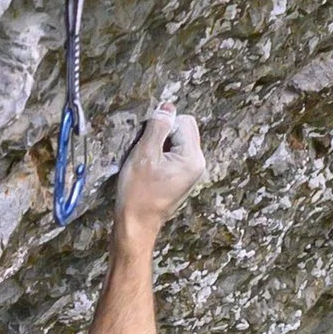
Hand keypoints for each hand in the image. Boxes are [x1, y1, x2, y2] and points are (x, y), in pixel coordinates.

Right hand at [114, 104, 205, 233]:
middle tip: (147, 154)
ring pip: (177, 142)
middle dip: (163, 135)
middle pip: (183, 129)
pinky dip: (160, 157)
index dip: (162, 126)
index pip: (182, 121)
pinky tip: (150, 171)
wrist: (135, 225)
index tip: (148, 145)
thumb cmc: (138, 195)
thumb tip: (167, 107)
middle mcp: (197, 164)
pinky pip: (174, 155)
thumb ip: (158, 127)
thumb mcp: (144, 154)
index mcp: (193, 158)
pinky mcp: (182, 177)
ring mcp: (190, 172)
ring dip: (160, 146)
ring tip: (148, 165)